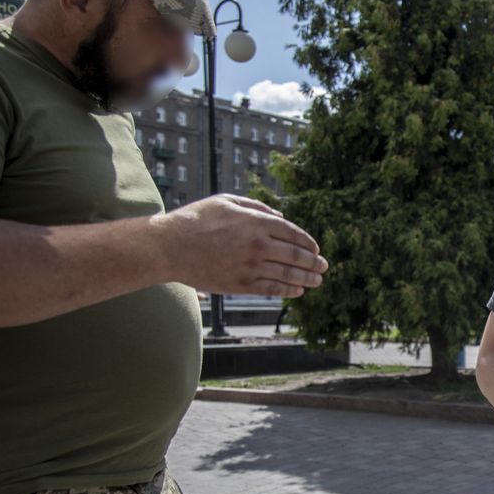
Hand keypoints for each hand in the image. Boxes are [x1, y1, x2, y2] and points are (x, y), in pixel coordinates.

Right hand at [153, 194, 327, 297]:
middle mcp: (257, 244)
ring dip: (307, 278)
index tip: (315, 249)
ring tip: (317, 280)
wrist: (169, 246)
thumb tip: (281, 217)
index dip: (308, 243)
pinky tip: (298, 291)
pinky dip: (288, 290)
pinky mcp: (240, 284)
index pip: (293, 233)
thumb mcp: (226, 202)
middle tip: (324, 266)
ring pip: (287, 274)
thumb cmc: (197, 220)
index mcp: (256, 222)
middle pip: (295, 255)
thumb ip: (257, 207)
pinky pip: (271, 289)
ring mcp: (249, 266)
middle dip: (313, 262)